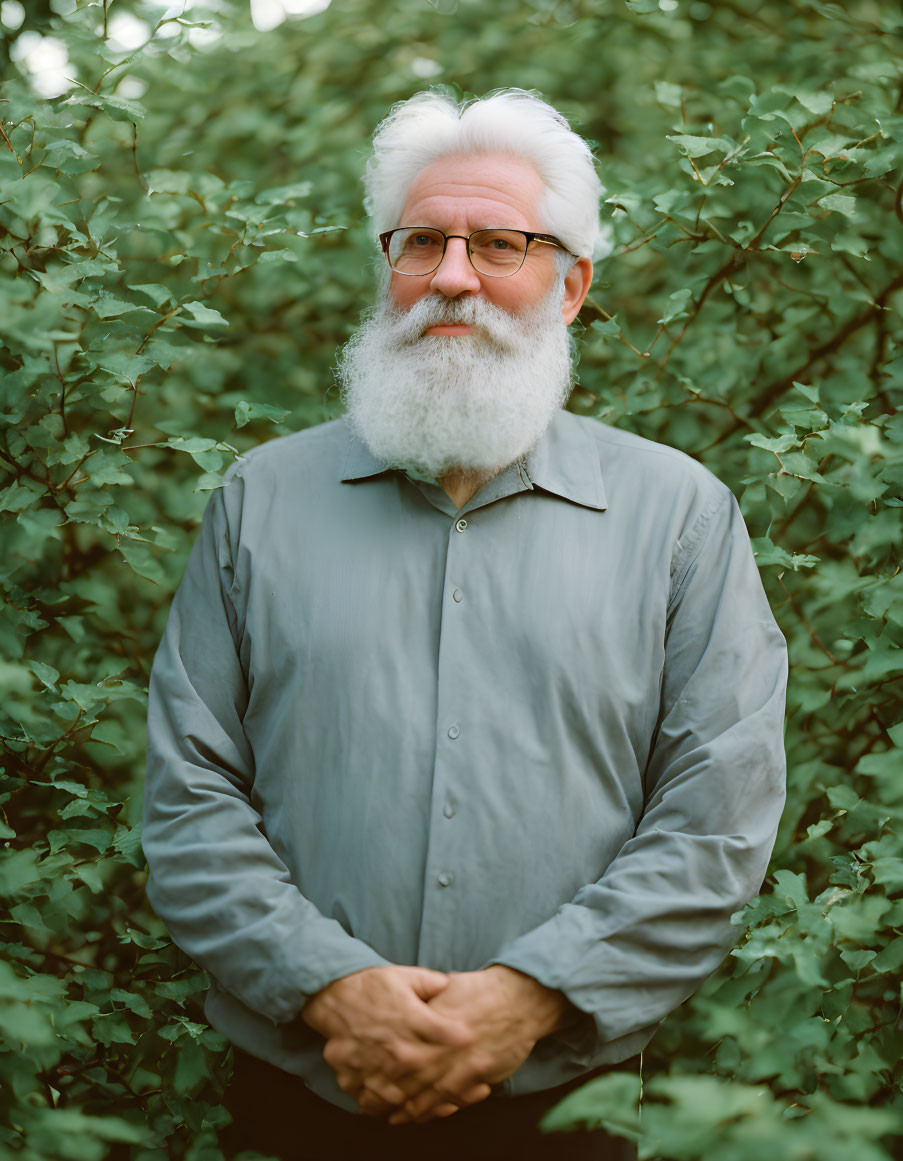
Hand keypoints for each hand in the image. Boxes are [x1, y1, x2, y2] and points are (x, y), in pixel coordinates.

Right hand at [301, 965, 476, 1116]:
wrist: (333, 996)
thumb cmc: (372, 986)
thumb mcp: (405, 976)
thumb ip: (433, 983)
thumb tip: (454, 986)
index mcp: (414, 1021)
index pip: (450, 1036)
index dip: (464, 1039)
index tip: (473, 1041)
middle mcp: (398, 1050)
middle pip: (434, 1074)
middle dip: (451, 1075)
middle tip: (465, 1077)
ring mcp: (377, 1071)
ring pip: (408, 1097)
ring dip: (424, 1099)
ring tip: (439, 1099)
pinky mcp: (357, 1082)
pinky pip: (376, 1105)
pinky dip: (390, 1107)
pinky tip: (401, 1105)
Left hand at [387, 965, 569, 1124]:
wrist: (519, 999)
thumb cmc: (482, 990)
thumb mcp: (447, 987)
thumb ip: (425, 1002)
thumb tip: (404, 1010)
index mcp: (432, 1019)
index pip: (399, 1047)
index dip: (380, 1065)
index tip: (366, 1075)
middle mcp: (442, 1043)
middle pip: (407, 1075)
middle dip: (387, 1093)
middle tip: (370, 1103)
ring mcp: (460, 1061)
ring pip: (426, 1092)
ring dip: (407, 1107)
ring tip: (392, 1116)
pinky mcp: (477, 1074)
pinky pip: (451, 1098)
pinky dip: (435, 1109)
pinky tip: (422, 1115)